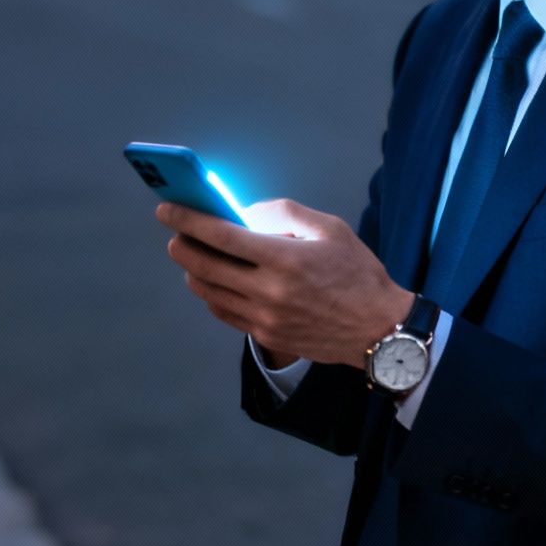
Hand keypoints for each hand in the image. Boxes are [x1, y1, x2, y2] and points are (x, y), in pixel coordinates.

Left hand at [157, 198, 413, 368]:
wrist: (379, 329)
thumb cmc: (358, 274)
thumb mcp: (330, 228)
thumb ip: (284, 214)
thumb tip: (244, 212)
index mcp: (285, 259)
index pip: (221, 236)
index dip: (188, 219)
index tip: (166, 208)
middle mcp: (269, 292)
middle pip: (204, 266)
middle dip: (181, 244)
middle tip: (175, 232)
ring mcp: (265, 319)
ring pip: (208, 292)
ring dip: (193, 270)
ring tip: (194, 255)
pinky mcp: (266, 337)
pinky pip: (224, 313)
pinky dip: (211, 294)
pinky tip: (216, 281)